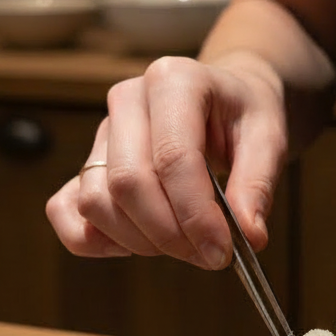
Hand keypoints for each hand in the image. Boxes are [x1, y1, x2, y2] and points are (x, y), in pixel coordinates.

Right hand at [46, 53, 286, 268]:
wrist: (224, 100)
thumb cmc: (244, 115)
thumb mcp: (270, 137)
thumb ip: (258, 184)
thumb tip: (248, 234)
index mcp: (174, 80)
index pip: (172, 158)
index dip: (195, 215)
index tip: (222, 252)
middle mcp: (128, 99)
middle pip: (127, 183)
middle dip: (168, 234)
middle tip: (208, 255)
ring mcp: (101, 131)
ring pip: (96, 202)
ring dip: (139, 241)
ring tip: (184, 243)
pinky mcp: (88, 163)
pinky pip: (66, 210)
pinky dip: (96, 240)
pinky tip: (137, 244)